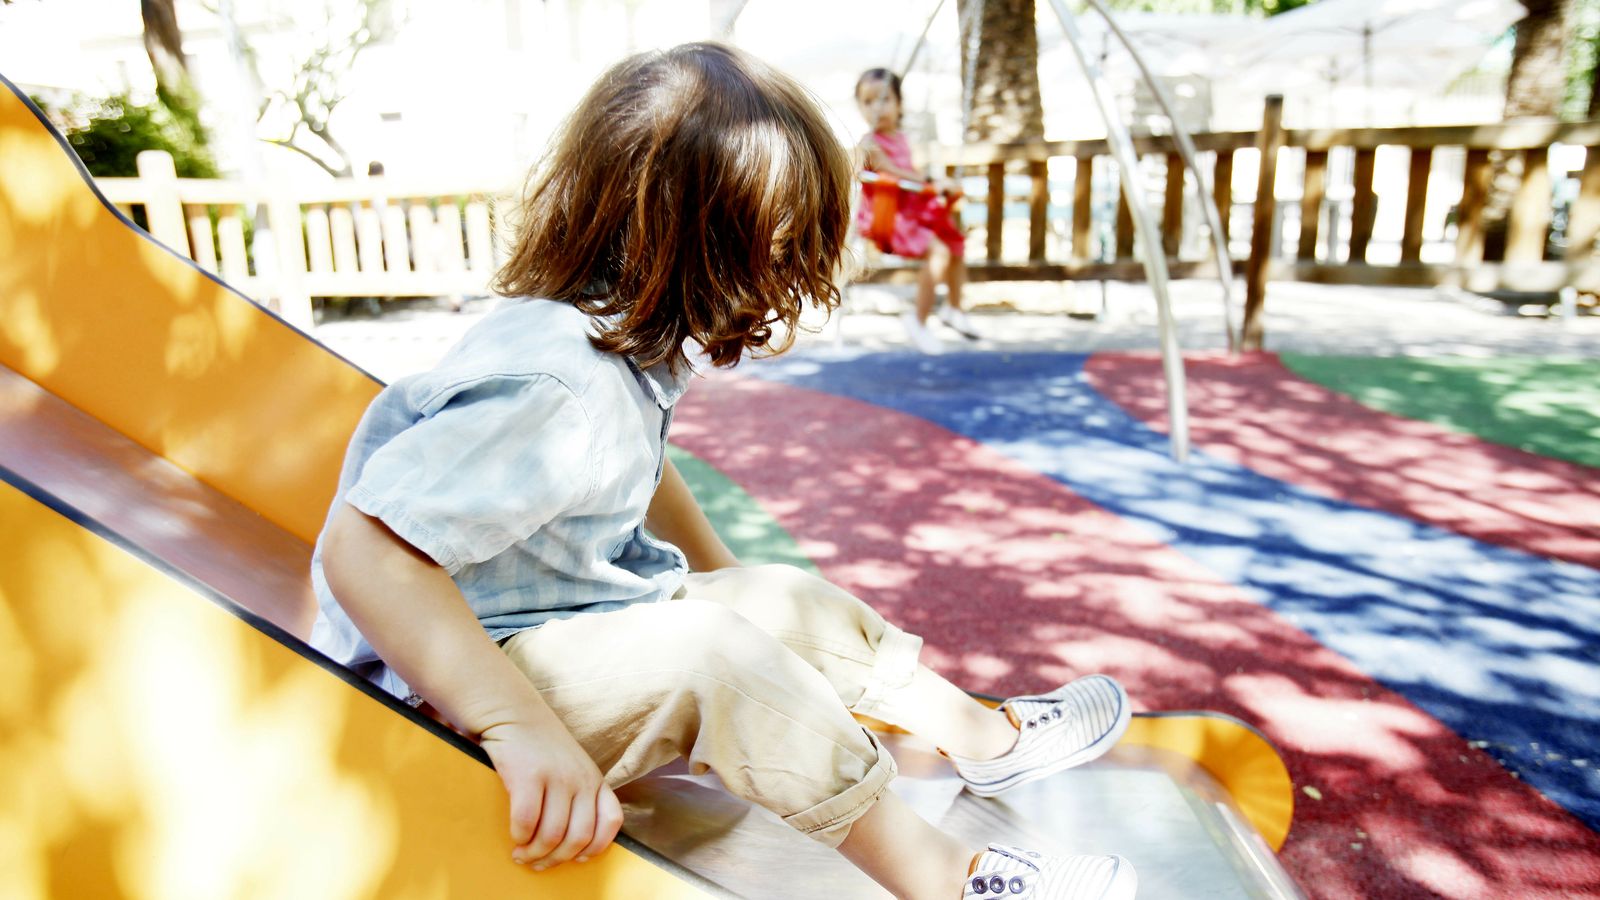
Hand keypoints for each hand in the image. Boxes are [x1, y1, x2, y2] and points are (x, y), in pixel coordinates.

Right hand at [480, 717, 623, 869]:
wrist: (512, 711)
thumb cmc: (538, 746)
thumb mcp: (571, 766)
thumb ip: (577, 794)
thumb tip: (571, 841)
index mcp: (594, 779)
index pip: (611, 821)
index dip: (596, 847)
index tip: (577, 859)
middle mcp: (581, 778)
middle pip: (579, 837)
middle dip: (558, 859)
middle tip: (539, 863)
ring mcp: (557, 776)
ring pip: (553, 835)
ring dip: (535, 853)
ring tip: (522, 855)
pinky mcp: (529, 775)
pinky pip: (526, 822)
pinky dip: (520, 837)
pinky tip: (514, 838)